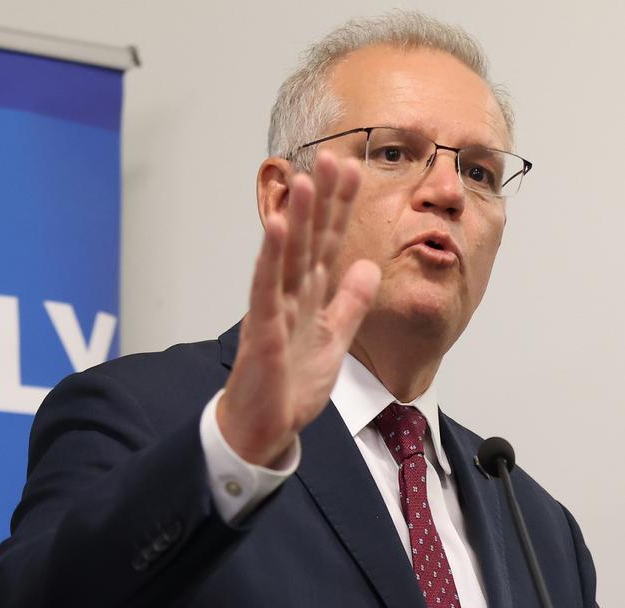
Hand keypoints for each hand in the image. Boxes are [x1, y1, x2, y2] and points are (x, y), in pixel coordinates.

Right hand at [217, 150, 380, 467]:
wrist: (265, 425)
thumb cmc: (291, 384)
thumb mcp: (334, 337)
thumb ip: (350, 302)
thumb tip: (370, 267)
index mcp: (309, 296)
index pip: (328, 243)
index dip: (340, 208)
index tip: (354, 171)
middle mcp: (290, 295)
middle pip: (308, 239)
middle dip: (322, 200)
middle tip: (333, 157)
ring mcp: (274, 310)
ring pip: (286, 256)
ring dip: (296, 218)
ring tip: (306, 180)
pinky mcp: (263, 331)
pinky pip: (266, 289)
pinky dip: (271, 259)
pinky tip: (276, 229)